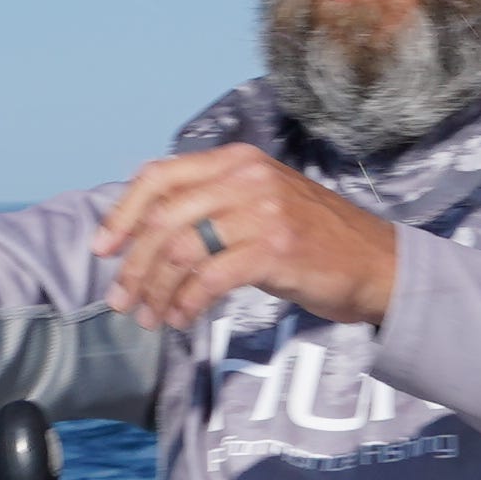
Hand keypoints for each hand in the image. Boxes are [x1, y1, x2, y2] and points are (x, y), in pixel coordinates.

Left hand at [96, 145, 402, 335]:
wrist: (377, 263)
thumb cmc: (314, 238)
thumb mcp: (261, 202)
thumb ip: (213, 205)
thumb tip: (147, 236)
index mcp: (236, 160)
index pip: (159, 176)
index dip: (122, 213)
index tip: (103, 249)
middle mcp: (246, 178)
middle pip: (163, 219)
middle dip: (133, 265)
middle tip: (119, 301)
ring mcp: (262, 212)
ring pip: (181, 250)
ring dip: (155, 290)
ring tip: (149, 318)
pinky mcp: (274, 250)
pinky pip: (209, 279)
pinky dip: (186, 303)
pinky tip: (181, 319)